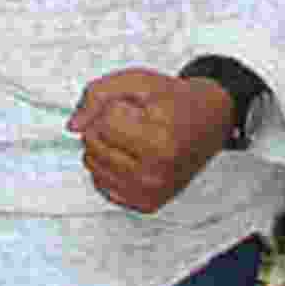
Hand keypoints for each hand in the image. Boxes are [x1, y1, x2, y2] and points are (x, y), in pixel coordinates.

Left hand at [71, 67, 239, 214]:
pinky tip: (131, 154)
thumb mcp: (138, 82)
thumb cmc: (176, 100)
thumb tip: (73, 125)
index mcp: (159, 141)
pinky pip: (102, 184)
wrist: (211, 120)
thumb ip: (98, 95)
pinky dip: (109, 166)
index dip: (113, 106)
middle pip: (94, 144)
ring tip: (132, 135)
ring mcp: (151, 192)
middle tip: (134, 119)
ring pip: (93, 165)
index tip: (136, 106)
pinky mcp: (147, 203)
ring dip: (105, 145)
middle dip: (104, 124)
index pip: (102, 122)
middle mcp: (155, 173)